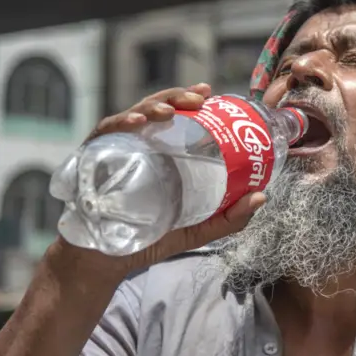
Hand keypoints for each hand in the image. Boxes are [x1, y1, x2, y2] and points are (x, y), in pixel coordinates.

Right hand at [52, 84, 265, 282]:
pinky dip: (121, 123)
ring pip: (132, 115)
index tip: (209, 93)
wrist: (104, 262)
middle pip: (156, 110)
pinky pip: (106, 133)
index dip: (190, 100)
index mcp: (162, 154)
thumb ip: (227, 218)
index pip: (176, 118)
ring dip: (152, 107)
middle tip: (197, 98)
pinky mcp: (93, 158)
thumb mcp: (194, 230)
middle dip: (177, 97)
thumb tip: (261, 197)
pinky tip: (138, 123)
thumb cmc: (146, 240)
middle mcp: (139, 146)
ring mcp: (116, 150)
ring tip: (170, 110)